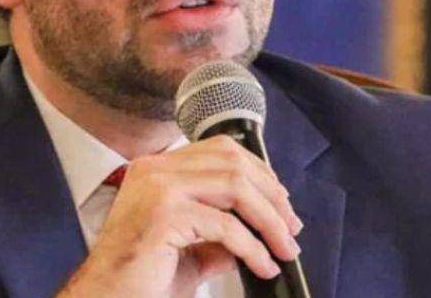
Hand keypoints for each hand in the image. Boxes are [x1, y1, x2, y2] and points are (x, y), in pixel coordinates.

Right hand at [56, 135, 303, 297]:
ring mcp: (157, 188)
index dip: (259, 172)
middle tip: (291, 228)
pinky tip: (262, 266)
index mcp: (156, 169)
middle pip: (233, 163)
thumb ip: (220, 234)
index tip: (281, 202)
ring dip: (269, 220)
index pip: (220, 150)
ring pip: (236, 187)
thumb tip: (259, 231)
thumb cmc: (139, 280)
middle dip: (272, 196)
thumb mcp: (190, 250)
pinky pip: (226, 226)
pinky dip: (252, 248)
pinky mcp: (163, 215)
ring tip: (284, 247)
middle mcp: (155, 170)